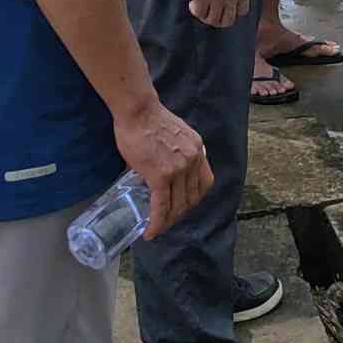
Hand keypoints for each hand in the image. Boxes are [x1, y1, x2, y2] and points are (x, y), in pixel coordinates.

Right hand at [113, 99, 212, 240]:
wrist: (138, 110)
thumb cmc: (149, 119)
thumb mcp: (177, 134)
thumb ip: (178, 152)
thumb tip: (167, 169)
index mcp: (198, 149)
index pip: (205, 183)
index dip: (194, 199)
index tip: (182, 205)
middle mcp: (193, 160)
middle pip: (192, 198)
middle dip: (179, 213)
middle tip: (166, 220)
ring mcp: (179, 168)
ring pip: (177, 205)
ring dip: (168, 221)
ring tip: (157, 227)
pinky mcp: (161, 175)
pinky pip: (161, 206)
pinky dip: (157, 223)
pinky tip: (151, 232)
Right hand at [185, 0, 251, 27]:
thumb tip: (231, 4)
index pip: (241, 12)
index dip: (232, 11)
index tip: (225, 8)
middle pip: (227, 21)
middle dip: (220, 19)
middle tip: (212, 13)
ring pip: (212, 20)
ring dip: (206, 16)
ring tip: (202, 8)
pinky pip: (199, 13)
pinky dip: (195, 11)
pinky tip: (193, 4)